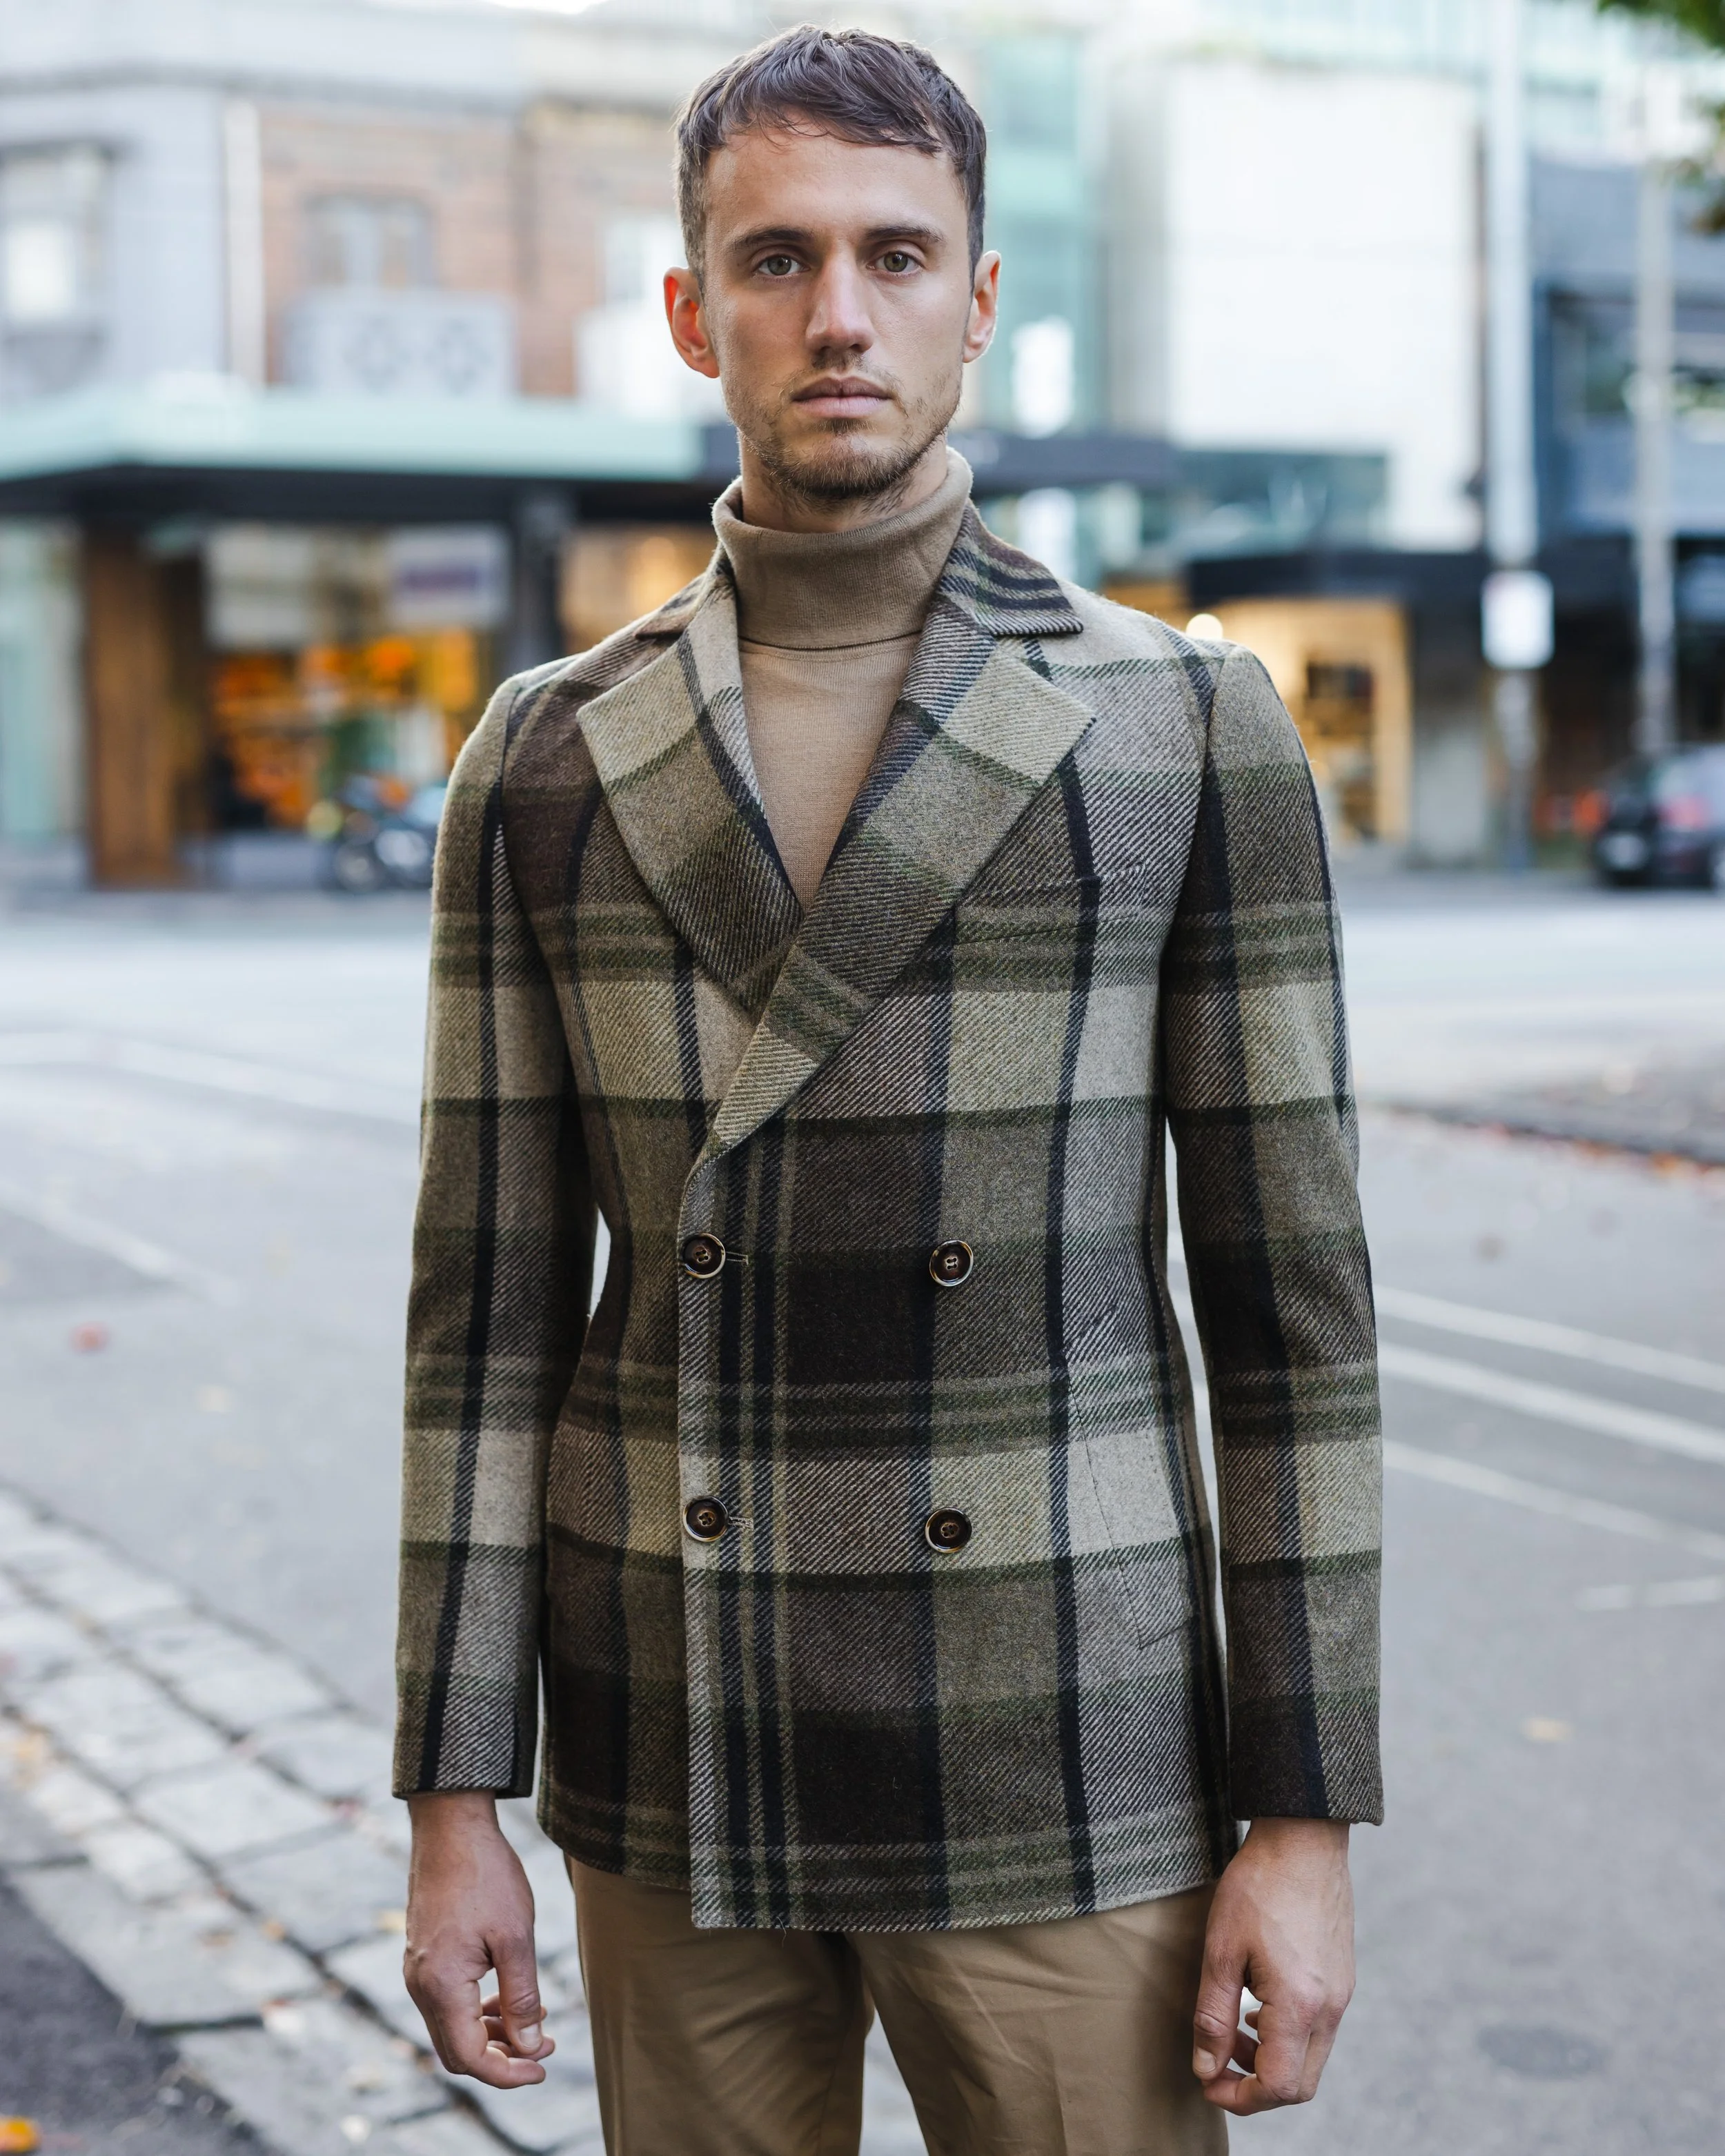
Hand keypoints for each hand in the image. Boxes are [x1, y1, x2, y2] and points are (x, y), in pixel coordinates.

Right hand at [404, 1790, 555, 2087]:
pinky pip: (447, 2002)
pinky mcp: (423, 1956)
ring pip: (452, 2027)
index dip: (507, 2073)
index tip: (542, 2066)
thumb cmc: (485, 1875)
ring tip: (534, 2018)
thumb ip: (521, 1996)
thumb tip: (528, 2046)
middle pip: (456, 2051)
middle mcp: (420, 1986)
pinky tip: (508, 1994)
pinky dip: (478, 2010)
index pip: (470, 2057)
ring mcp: (418, 1971)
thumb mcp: (516, 1936)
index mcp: (441, 1986)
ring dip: (492, 2033)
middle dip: (501, 2057)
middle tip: (544, 2045)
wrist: (450, 1826)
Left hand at [1192, 1817, 1353, 2113]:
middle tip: (1219, 2065)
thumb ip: (1213, 2016)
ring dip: (1271, 2061)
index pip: (1277, 2086)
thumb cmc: (1258, 1887)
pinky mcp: (1342, 1979)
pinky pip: (1318, 2030)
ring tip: (1233, 2031)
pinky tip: (1258, 2006)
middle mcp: (1330, 2009)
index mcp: (1300, 2005)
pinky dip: (1288, 2037)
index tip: (1208, 2083)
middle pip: (1300, 2084)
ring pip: (1311, 2059)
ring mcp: (1342, 1994)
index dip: (1239, 2098)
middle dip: (1257, 2088)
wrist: (1304, 1839)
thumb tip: (1206, 2069)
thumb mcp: (1221, 1950)